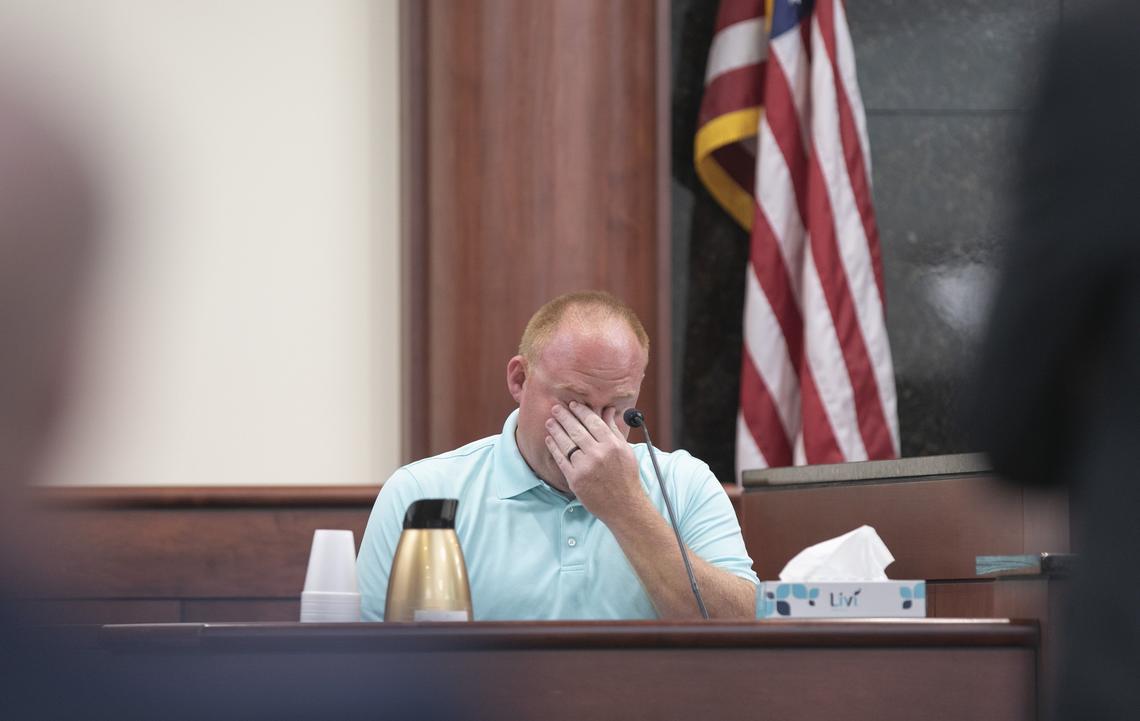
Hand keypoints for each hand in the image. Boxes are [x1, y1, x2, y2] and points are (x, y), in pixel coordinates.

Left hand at [544, 402, 647, 523]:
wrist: (624, 505)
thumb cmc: (626, 476)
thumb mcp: (625, 450)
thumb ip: (613, 429)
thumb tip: (608, 410)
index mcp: (612, 445)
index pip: (593, 422)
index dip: (581, 411)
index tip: (572, 404)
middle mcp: (598, 454)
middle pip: (577, 430)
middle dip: (564, 416)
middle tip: (556, 408)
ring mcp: (585, 467)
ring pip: (566, 443)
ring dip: (556, 430)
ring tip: (550, 422)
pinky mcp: (575, 479)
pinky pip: (561, 459)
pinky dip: (554, 448)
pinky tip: (550, 440)